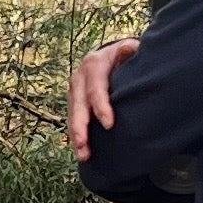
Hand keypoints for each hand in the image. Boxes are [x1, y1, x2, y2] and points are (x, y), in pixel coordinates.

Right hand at [68, 37, 139, 157]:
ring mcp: (75, 90)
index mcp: (94, 64)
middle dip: (81, 126)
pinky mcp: (75, 101)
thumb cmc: (126, 56)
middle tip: (84, 144)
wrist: (112, 56)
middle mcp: (80, 77)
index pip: (96, 88)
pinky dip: (76, 135)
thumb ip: (129, 52)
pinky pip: (73, 119)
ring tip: (83, 154)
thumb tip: (129, 48)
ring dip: (76, 135)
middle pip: (78, 104)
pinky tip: (81, 151)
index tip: (110, 124)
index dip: (101, 106)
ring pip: (72, 114)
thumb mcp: (129, 50)